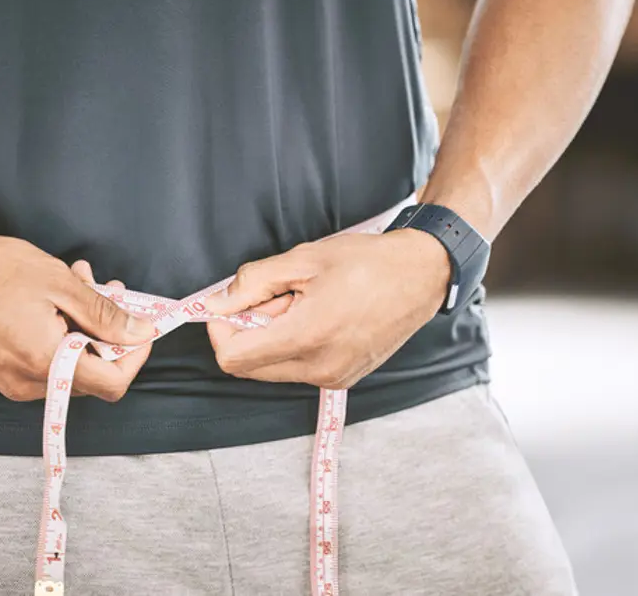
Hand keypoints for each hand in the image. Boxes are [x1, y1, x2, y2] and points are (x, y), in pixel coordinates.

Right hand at [0, 225, 152, 401]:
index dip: (135, 355)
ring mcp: (11, 378)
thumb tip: (140, 331)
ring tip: (78, 280)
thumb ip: (106, 314)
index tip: (142, 326)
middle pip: (92, 372)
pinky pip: (46, 358)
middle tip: (106, 288)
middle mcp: (27, 382)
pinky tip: (55, 295)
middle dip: (108, 331)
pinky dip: (60, 329)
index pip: (112, 383)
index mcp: (45, 363)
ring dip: (83, 324)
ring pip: (70, 361)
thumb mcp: (61, 284)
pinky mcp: (1, 368)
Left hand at [204, 230, 449, 388]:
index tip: (229, 305)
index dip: (220, 330)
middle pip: (249, 366)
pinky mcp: (343, 379)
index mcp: (307, 338)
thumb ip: (252, 282)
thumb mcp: (303, 259)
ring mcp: (333, 378)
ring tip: (302, 303)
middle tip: (275, 297)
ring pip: (273, 368)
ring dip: (273, 337)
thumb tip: (216, 303)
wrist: (420, 275)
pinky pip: (298, 369)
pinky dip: (294, 344)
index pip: (233, 358)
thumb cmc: (368, 262)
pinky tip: (318, 316)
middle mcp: (319, 368)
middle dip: (248, 332)